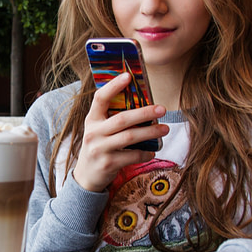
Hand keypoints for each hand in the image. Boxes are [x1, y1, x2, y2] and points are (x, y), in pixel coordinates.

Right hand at [73, 72, 167, 191]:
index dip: (113, 86)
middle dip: (144, 112)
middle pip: (122, 119)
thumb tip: (141, 102)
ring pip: (130, 137)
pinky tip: (152, 152)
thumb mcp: (99, 129)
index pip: (100, 98)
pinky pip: (132, 156)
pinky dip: (145, 153)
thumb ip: (112, 117)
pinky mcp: (108, 164)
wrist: (86, 176)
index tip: (128, 76)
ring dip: (150, 132)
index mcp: (91, 119)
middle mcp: (93, 133)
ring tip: (165, 129)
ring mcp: (100, 149)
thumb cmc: (99, 146)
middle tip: (162, 108)